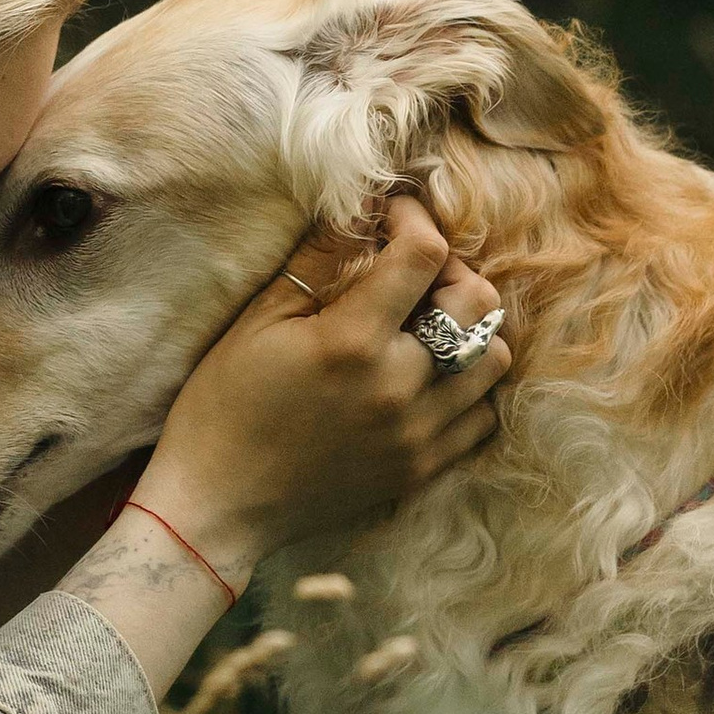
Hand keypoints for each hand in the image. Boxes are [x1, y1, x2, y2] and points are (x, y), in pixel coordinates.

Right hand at [133, 195, 508, 589]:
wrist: (218, 504)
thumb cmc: (224, 405)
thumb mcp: (258, 322)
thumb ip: (317, 261)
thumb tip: (360, 209)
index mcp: (351, 342)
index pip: (423, 255)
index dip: (415, 217)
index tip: (394, 213)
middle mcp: (398, 387)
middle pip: (479, 301)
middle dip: (450, 269)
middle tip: (412, 271)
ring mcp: (418, 434)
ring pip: (495, 358)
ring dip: (470, 328)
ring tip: (427, 326)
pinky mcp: (423, 468)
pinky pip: (482, 415)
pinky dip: (467, 386)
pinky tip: (427, 377)